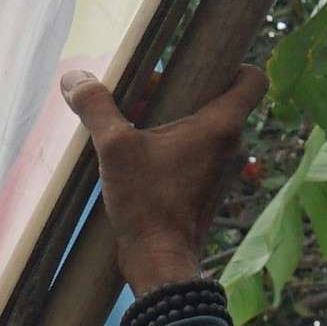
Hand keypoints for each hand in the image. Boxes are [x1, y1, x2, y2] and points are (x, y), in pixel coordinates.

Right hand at [59, 62, 265, 293]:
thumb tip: (74, 77)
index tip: (196, 64)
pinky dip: (171, 144)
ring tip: (130, 122)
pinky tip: (135, 153)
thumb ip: (96, 107)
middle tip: (140, 92)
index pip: (252, 78)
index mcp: (221, 125)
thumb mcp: (115, 148)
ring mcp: (222, 169)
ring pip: (203, 127)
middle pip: (216, 98)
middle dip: (179, 89)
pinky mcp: (207, 189)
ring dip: (171, 118)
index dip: (232, 63)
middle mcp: (231, 145)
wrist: (160, 262)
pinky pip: (195, 152)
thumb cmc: (147, 203)